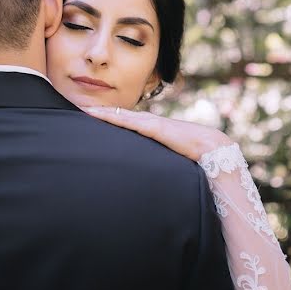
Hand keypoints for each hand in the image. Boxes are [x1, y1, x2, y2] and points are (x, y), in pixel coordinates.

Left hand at [81, 106, 230, 161]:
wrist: (213, 148)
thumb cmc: (195, 158)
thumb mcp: (171, 161)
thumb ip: (159, 164)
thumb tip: (149, 180)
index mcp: (153, 131)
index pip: (125, 123)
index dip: (107, 120)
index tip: (89, 120)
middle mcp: (149, 123)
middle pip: (118, 117)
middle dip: (98, 114)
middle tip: (77, 111)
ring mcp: (150, 123)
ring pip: (118, 116)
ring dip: (99, 113)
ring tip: (80, 109)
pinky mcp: (153, 127)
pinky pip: (126, 120)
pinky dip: (109, 116)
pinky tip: (94, 114)